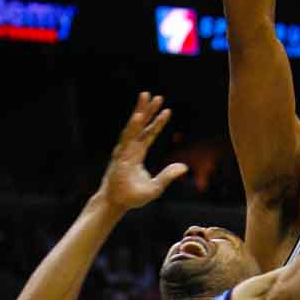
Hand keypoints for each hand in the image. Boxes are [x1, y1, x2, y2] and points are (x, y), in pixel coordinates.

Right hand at [98, 93, 187, 214]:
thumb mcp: (155, 188)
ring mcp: (123, 150)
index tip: (167, 110)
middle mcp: (129, 149)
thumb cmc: (132, 196)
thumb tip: (184, 167)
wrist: (115, 204)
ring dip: (140, 111)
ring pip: (133, 127)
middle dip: (148, 110)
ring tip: (145, 96)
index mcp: (137, 153)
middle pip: (140, 125)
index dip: (158, 123)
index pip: (149, 134)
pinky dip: (132, 126)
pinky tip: (138, 116)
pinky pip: (127, 138)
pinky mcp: (119, 155)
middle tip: (156, 96)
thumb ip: (167, 176)